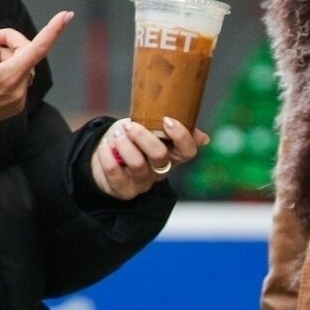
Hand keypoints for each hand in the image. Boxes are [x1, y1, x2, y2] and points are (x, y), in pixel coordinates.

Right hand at [0, 10, 73, 125]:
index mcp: (10, 76)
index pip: (37, 49)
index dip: (53, 31)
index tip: (66, 16)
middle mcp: (20, 88)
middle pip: (28, 52)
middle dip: (12, 41)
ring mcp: (20, 97)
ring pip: (23, 64)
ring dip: (8, 55)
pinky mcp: (17, 103)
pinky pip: (19, 78)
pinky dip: (9, 69)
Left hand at [90, 115, 209, 199]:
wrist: (109, 158)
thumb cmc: (134, 141)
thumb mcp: (153, 131)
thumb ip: (174, 130)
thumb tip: (204, 138)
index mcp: (173, 156)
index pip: (188, 152)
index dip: (180, 136)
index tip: (166, 120)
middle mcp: (160, 171)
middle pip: (160, 156)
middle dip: (143, 136)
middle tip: (129, 126)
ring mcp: (142, 182)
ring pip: (137, 164)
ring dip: (123, 145)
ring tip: (116, 135)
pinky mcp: (123, 190)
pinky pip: (115, 172)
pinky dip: (107, 155)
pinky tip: (105, 146)